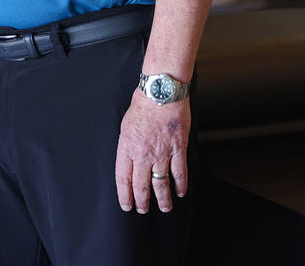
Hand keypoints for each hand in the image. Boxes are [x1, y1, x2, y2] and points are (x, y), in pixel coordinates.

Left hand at [114, 92, 190, 213]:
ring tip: (165, 208)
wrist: (161, 93)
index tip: (127, 205)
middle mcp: (143, 154)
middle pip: (141, 185)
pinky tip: (181, 192)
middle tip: (143, 210)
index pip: (123, 179)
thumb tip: (128, 160)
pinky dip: (181, 185)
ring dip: (163, 199)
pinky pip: (180, 173)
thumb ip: (127, 146)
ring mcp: (161, 153)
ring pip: (161, 184)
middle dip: (142, 202)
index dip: (125, 195)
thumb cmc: (142, 106)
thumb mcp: (125, 126)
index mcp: (127, 148)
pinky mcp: (177, 149)